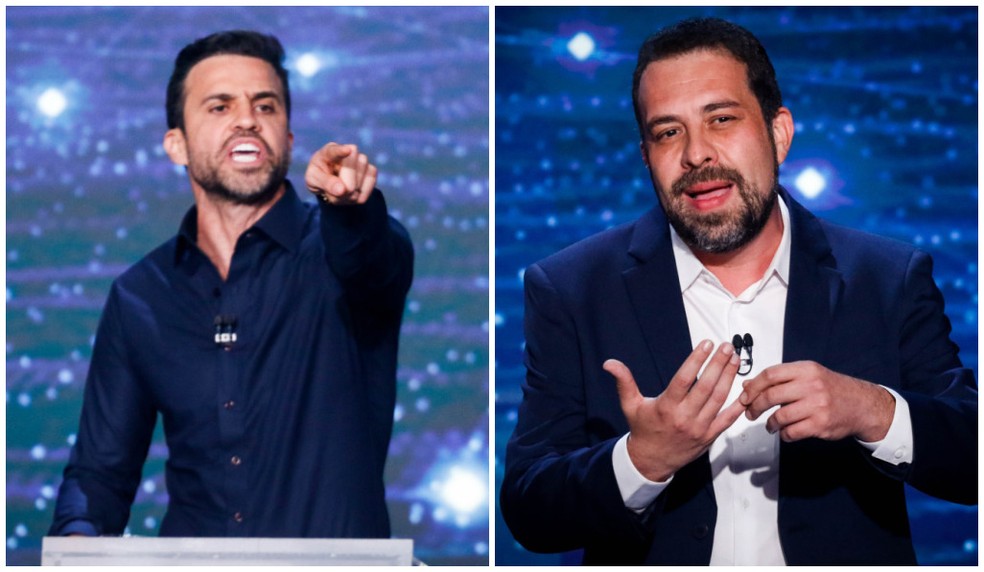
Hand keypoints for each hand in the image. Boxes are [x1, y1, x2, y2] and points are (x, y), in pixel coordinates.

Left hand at [305, 142, 376, 204]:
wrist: (330, 181)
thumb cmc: (319, 177)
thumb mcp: (314, 180)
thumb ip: (325, 183)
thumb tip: (342, 190)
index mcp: (328, 151)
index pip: (335, 151)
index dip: (341, 151)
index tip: (348, 150)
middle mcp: (349, 151)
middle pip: (350, 174)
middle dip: (342, 189)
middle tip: (333, 192)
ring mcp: (362, 160)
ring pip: (359, 184)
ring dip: (348, 195)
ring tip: (340, 191)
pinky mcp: (372, 170)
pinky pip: (368, 189)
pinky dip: (359, 196)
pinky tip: (352, 192)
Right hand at [604, 340, 744, 481]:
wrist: (652, 461)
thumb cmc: (643, 429)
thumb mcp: (630, 405)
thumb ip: (624, 382)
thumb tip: (609, 363)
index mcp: (666, 407)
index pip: (684, 379)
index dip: (696, 360)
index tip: (706, 344)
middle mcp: (684, 417)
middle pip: (706, 386)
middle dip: (718, 364)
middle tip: (726, 346)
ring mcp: (699, 428)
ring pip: (718, 399)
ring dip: (729, 377)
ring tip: (734, 359)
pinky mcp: (709, 436)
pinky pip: (727, 419)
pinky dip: (737, 404)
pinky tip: (744, 389)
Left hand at [739, 361, 894, 442]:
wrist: (862, 405)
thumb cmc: (831, 389)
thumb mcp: (808, 375)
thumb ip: (779, 379)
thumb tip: (747, 385)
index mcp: (806, 370)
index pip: (770, 375)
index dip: (753, 386)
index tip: (744, 395)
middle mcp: (811, 385)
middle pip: (771, 395)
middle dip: (755, 406)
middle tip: (750, 412)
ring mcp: (817, 406)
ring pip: (780, 416)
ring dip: (770, 423)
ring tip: (770, 425)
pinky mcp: (821, 424)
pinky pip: (792, 432)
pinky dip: (784, 434)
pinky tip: (785, 432)